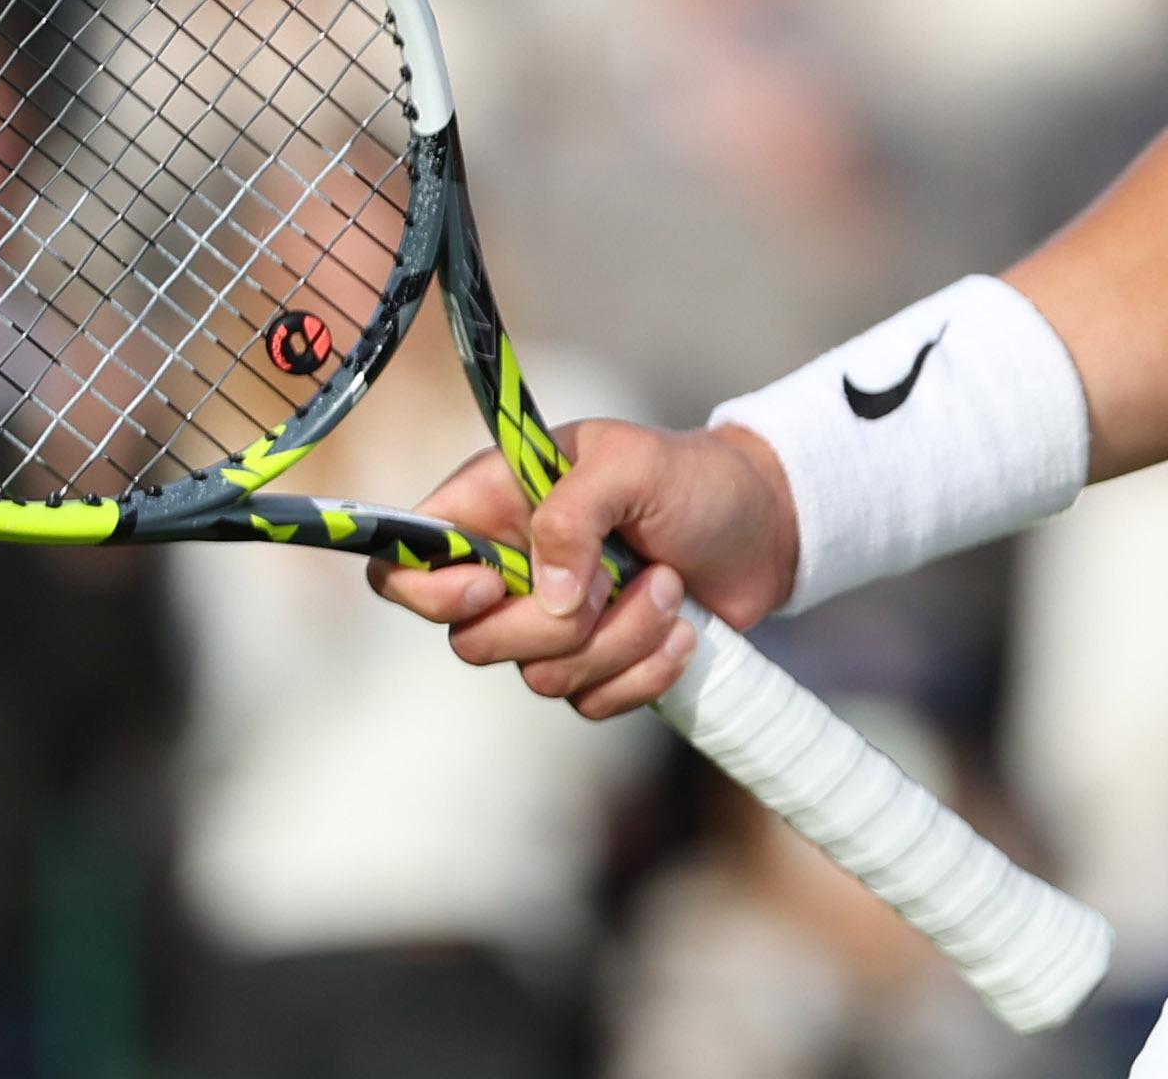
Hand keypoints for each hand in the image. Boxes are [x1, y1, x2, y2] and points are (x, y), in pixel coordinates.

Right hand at [368, 416, 798, 720]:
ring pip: (540, 677)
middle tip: (618, 577)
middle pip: (471, 641)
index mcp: (494, 506)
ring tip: (669, 586)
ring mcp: (550, 624)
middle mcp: (509, 570)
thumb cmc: (691, 478)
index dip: (427, 590)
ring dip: (619, 639)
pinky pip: (591, 703)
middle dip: (553, 624)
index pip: (403, 563)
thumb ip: (574, 515)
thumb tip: (547, 597)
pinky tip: (683, 631)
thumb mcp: (632, 464)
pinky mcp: (596, 665)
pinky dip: (644, 673)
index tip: (490, 587)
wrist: (764, 525)